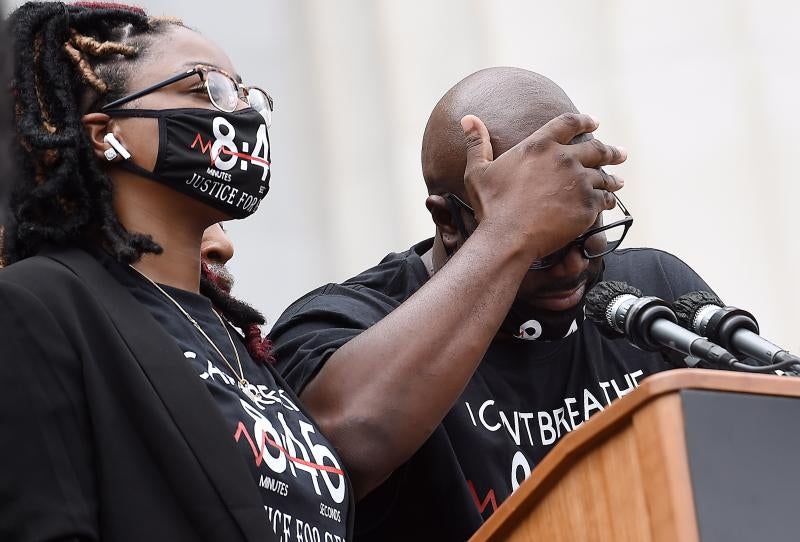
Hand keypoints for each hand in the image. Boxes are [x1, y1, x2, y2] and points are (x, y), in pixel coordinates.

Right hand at [460, 113, 625, 259]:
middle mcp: (564, 159)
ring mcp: (578, 182)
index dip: (585, 121)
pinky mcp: (587, 205)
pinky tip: (609, 202)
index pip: (569, 123)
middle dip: (610, 150)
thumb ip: (477, 143)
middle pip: (596, 149)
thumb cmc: (491, 206)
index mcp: (539, 145)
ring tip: (618, 181)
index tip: (594, 123)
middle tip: (620, 153)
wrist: (508, 237)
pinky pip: (604, 199)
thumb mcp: (477, 171)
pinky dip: (607, 199)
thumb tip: (468, 118)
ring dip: (612, 177)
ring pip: (603, 175)